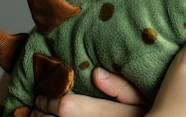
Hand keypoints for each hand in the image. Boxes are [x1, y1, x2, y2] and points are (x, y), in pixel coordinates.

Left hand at [32, 68, 146, 116]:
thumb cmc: (149, 115)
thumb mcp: (142, 99)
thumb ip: (121, 87)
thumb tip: (96, 73)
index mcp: (103, 114)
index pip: (65, 107)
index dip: (49, 100)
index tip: (43, 94)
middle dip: (40, 112)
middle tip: (37, 104)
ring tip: (38, 115)